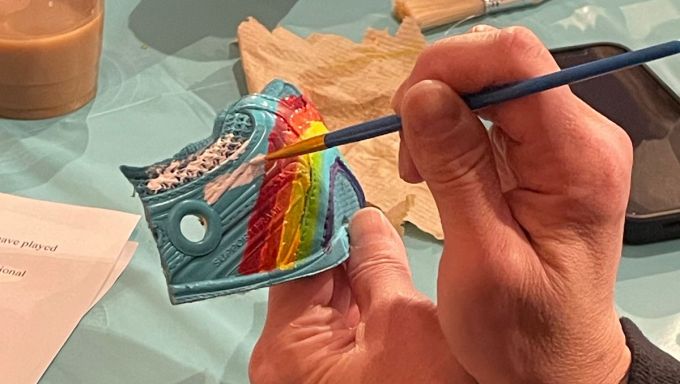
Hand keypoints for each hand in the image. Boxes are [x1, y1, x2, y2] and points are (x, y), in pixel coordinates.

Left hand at [249, 208, 474, 383]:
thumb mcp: (405, 322)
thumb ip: (378, 264)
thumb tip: (365, 220)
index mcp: (286, 350)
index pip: (291, 261)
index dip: (314, 219)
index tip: (328, 184)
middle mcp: (284, 360)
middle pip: (305, 279)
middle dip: (336, 241)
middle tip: (356, 198)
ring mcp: (307, 367)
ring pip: (324, 298)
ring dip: (349, 266)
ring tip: (370, 224)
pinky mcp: (331, 372)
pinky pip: (337, 321)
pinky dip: (357, 294)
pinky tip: (374, 264)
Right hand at [392, 26, 631, 382]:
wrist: (556, 363)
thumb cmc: (523, 332)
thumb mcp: (480, 257)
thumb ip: (456, 169)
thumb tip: (421, 94)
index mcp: (577, 159)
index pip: (514, 61)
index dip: (449, 69)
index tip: (406, 116)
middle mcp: (581, 136)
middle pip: (499, 65)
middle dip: (437, 93)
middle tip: (408, 155)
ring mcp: (565, 142)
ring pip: (489, 83)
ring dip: (439, 114)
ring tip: (419, 170)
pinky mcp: (545, 154)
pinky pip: (490, 111)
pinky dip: (450, 129)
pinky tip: (437, 168)